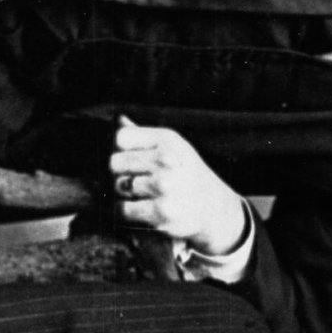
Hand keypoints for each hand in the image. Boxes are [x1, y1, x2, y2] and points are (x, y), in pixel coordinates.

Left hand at [109, 119, 249, 256]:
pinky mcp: (160, 212)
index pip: (121, 138)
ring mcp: (163, 187)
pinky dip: (129, 212)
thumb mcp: (174, 148)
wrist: (216, 210)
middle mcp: (166, 160)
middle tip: (139, 180)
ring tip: (146, 195)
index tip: (131, 160)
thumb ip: (144, 136)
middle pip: (114, 162)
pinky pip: (124, 209)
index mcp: (168, 140)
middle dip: (121, 173)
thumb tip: (118, 120)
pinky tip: (146, 209)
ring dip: (127, 194)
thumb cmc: (189, 176)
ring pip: (119, 186)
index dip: (121, 150)